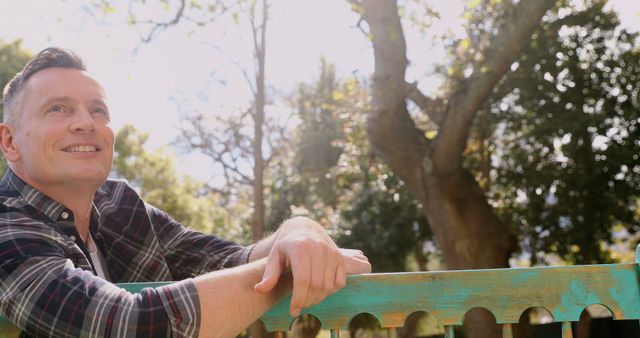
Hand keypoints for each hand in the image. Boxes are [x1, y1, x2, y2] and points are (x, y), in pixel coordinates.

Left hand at [253, 217, 369, 315]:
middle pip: (316, 285)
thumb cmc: (287, 246)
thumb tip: (259, 290)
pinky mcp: (340, 258)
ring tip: (307, 300)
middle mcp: (318, 248)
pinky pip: (339, 282)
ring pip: (328, 286)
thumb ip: (269, 274)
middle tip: (299, 306)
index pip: (302, 280)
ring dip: (318, 299)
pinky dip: (330, 291)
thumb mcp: (274, 256)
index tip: (293, 310)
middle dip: (307, 301)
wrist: (305, 229)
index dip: (298, 298)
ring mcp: (331, 253)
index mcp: (300, 248)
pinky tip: (319, 291)